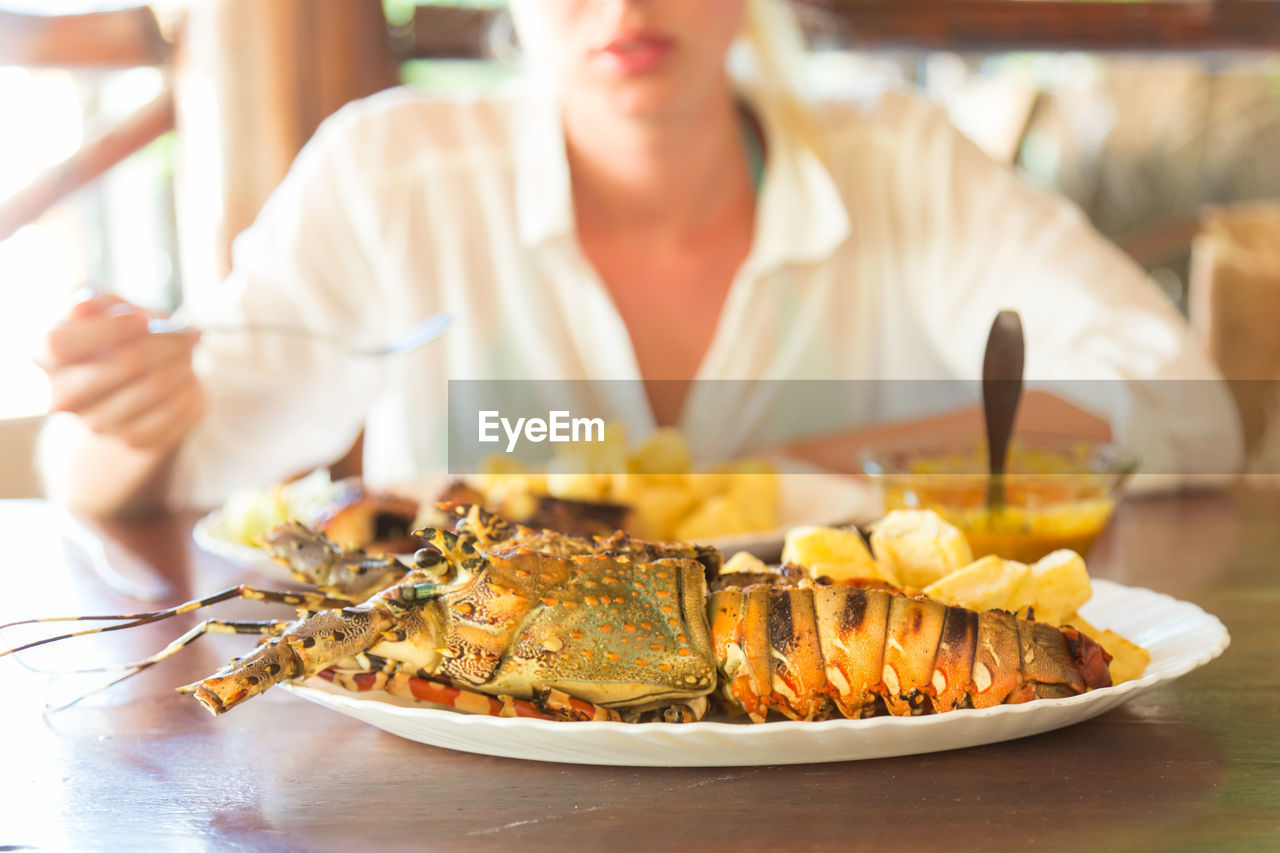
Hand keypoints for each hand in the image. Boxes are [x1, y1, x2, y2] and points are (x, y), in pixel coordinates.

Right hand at [36, 292, 205, 450]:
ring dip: (183, 363)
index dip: (107, 328)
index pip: (60, 344)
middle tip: (189, 334)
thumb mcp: (105, 308)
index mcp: (42, 357)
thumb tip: (85, 304)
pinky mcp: (132, 439)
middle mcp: (61, 397)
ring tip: (188, 352)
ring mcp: (97, 423)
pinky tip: (187, 377)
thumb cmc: (115, 334)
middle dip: (165, 344)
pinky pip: (176, 410)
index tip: (144, 319)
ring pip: (156, 386)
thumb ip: (99, 302)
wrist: (130, 384)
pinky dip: (190, 387)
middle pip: (122, 365)